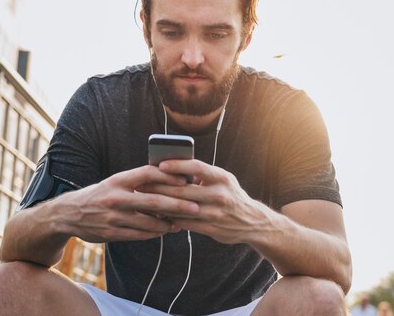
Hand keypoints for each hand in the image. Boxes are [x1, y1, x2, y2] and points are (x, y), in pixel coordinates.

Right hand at [55, 165, 200, 242]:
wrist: (68, 214)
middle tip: (195, 207)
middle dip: (177, 204)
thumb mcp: (115, 182)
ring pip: (148, 221)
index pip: (148, 174)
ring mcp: (113, 216)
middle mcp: (116, 197)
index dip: (168, 177)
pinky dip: (154, 233)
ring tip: (182, 223)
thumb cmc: (99, 194)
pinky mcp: (110, 233)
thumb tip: (169, 178)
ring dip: (168, 223)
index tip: (186, 181)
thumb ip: (137, 181)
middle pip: (153, 200)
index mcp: (118, 180)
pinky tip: (164, 231)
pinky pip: (138, 234)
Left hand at [139, 159, 273, 244]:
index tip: (160, 165)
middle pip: (183, 189)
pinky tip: (158, 215)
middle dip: (159, 187)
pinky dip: (170, 218)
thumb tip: (174, 168)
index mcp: (221, 178)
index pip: (197, 168)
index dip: (177, 165)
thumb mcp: (224, 180)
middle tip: (141, 185)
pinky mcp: (211, 228)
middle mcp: (219, 195)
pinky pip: (185, 223)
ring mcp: (215, 213)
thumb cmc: (232, 196)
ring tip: (144, 200)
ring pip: (181, 208)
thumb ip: (203, 175)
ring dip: (160, 205)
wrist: (252, 222)